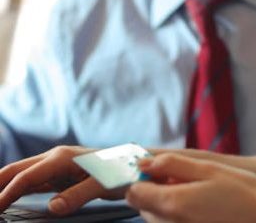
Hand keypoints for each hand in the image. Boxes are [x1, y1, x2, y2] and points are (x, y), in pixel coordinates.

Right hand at [0, 146, 121, 214]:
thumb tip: (52, 207)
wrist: (133, 162)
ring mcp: (55, 164)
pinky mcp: (58, 173)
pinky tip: (6, 199)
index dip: (5, 194)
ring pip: (20, 173)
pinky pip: (30, 180)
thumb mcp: (103, 184)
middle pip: (16, 170)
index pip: (25, 177)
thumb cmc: (120, 171)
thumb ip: (78, 195)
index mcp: (62, 158)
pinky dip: (14, 188)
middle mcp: (54, 157)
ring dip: (2, 186)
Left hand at [126, 153, 255, 222]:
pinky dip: (178, 214)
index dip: (142, 177)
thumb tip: (144, 163)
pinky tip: (201, 207)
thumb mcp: (208, 168)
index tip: (157, 168)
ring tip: (197, 193)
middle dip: (156, 189)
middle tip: (184, 178)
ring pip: (156, 217)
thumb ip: (172, 164)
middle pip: (144, 205)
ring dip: (167, 202)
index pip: (134, 193)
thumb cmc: (241, 191)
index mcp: (173, 204)